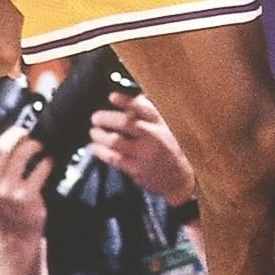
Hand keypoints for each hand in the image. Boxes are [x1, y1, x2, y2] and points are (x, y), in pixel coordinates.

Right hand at [0, 124, 50, 241]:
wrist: (15, 237)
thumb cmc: (3, 208)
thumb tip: (0, 138)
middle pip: (0, 149)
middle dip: (15, 134)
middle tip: (24, 132)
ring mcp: (7, 192)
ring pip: (21, 154)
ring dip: (34, 145)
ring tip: (38, 145)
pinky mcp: (26, 196)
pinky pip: (40, 168)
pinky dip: (48, 161)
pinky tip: (49, 162)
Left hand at [89, 90, 195, 205]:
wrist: (181, 177)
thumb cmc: (172, 148)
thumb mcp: (169, 127)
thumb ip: (152, 113)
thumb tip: (133, 99)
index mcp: (162, 123)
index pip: (142, 107)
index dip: (124, 101)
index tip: (112, 97)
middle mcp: (154, 136)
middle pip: (125, 122)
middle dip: (106, 118)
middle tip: (96, 117)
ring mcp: (145, 153)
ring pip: (115, 141)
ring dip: (100, 135)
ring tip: (94, 132)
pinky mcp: (137, 169)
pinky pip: (114, 158)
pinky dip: (101, 151)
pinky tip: (95, 147)